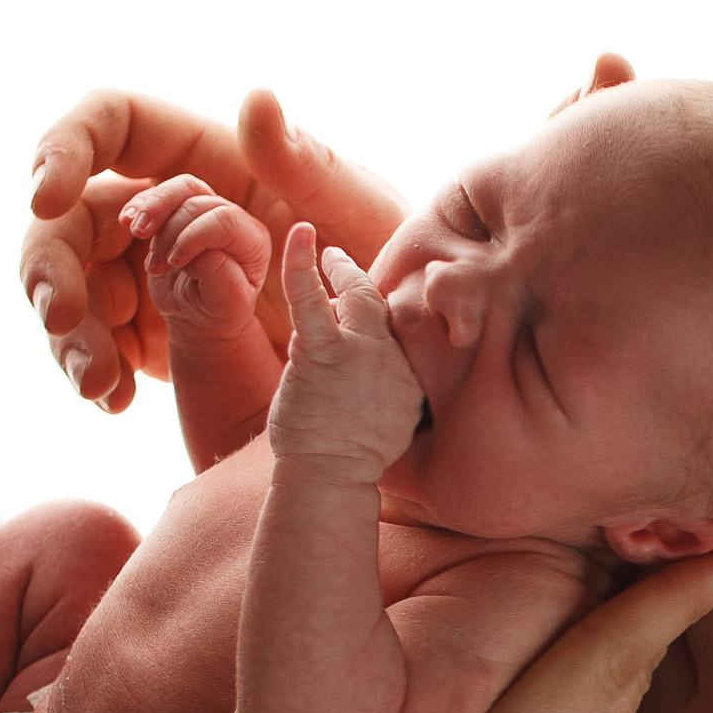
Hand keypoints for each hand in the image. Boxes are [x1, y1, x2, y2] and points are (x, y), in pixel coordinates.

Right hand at [21, 88, 406, 411]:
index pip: (110, 126)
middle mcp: (168, 208)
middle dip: (50, 262)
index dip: (63, 149)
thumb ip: (309, 164)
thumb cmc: (386, 265)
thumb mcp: (359, 217)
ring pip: (74, 283)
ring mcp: (154, 272)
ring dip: (68, 331)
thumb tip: (256, 100)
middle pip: (71, 215)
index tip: (46, 196)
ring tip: (96, 379)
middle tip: (62, 314)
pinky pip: (99, 342)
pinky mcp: (156, 332)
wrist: (394, 357)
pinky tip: (112, 398)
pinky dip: (94, 368)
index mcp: (206, 157)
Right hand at [123, 176, 274, 340]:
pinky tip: (126, 221)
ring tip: (134, 230)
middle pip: (198, 201)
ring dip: (152, 207)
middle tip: (154, 265)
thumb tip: (199, 253)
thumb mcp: (226, 304)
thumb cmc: (217, 311)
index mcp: (253, 241)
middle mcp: (234, 219)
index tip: (176, 263)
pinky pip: (162, 194)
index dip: (194, 236)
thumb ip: (220, 276)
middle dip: (169, 228)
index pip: (224, 220)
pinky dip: (140, 204)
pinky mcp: (181, 210)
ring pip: (182, 188)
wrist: (198, 314)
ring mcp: (207, 211)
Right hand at [226, 550, 712, 712]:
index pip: (614, 661)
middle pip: (631, 680)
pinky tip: (585, 655)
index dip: (674, 598)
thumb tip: (399, 553)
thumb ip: (364, 648)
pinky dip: (604, 691)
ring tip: (647, 575)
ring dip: (636, 647)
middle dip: (663, 604)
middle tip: (686, 531)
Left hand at [264, 223, 422, 484]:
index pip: (404, 332)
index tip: (378, 308)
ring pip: (357, 295)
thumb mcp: (389, 427)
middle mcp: (395, 359)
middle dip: (366, 284)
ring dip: (341, 270)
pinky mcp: (325, 350)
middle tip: (346, 267)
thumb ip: (390, 393)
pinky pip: (313, 296)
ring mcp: (361, 351)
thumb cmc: (349, 462)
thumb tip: (379, 374)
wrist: (330, 478)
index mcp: (412, 378)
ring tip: (327, 255)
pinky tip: (301, 234)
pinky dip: (302, 261)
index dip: (388, 316)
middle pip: (388, 307)